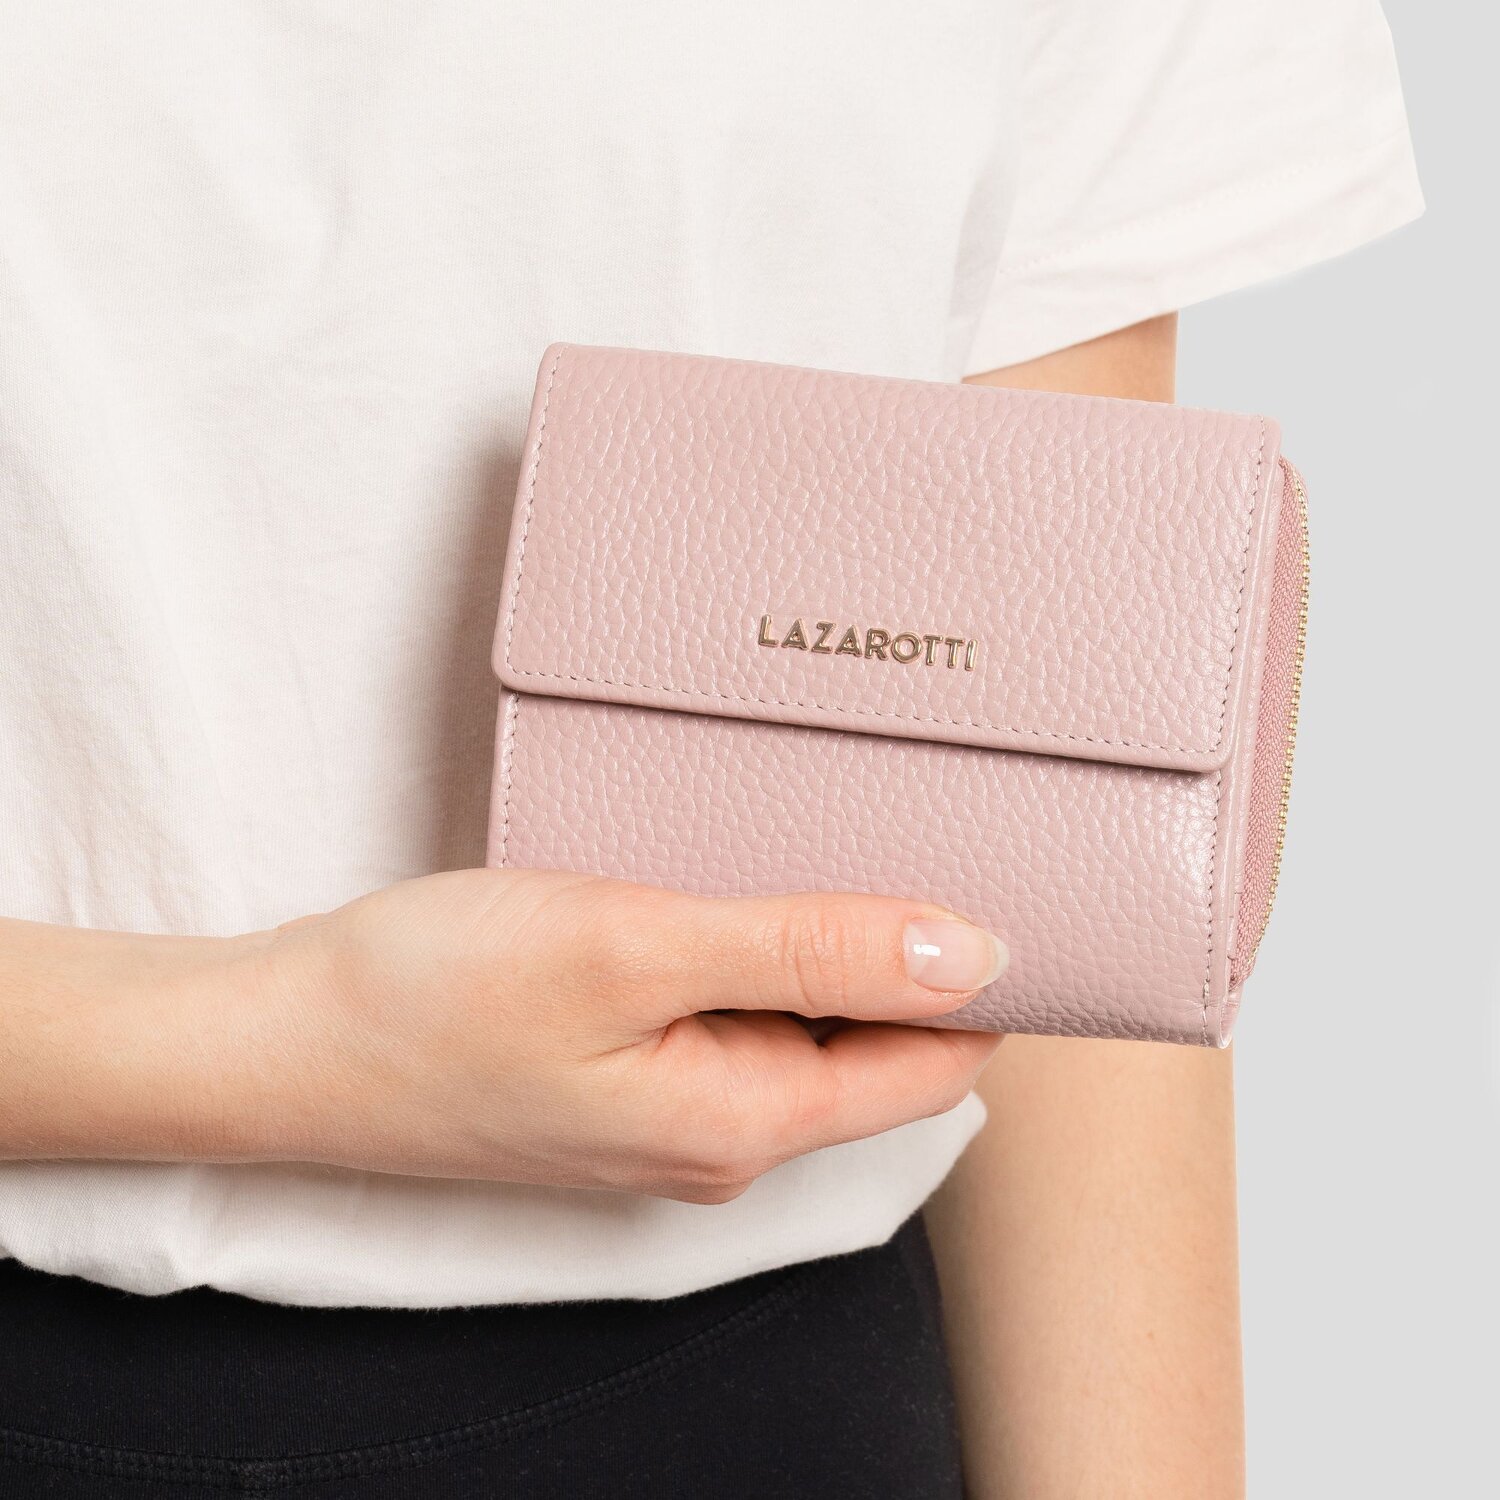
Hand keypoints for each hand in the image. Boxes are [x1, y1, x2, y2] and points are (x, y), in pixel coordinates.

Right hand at [230, 870, 1007, 1200]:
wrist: (286, 1037)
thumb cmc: (436, 995)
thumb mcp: (636, 948)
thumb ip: (806, 948)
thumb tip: (967, 951)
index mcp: (748, 1119)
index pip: (935, 1061)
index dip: (987, 974)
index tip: (1013, 870)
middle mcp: (725, 1129)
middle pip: (877, 1041)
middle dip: (910, 945)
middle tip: (918, 817)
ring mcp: (671, 1104)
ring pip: (804, 1019)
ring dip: (825, 936)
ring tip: (823, 829)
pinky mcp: (624, 1069)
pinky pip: (732, 1007)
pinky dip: (753, 942)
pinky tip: (729, 874)